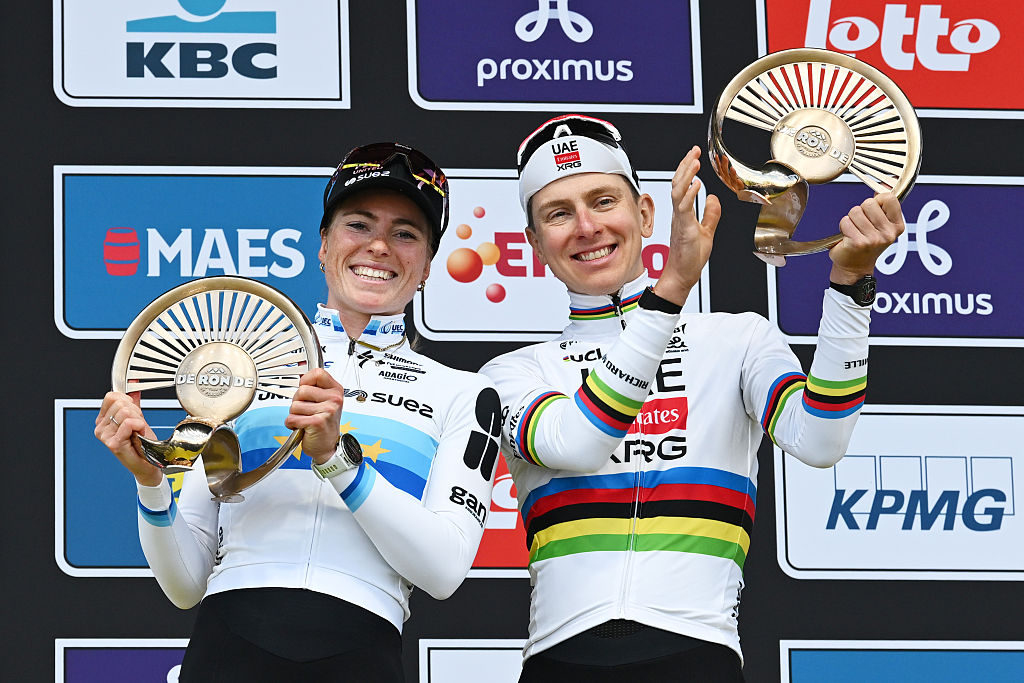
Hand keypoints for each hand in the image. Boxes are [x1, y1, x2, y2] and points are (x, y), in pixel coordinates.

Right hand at [95, 391, 162, 486]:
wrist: (148, 462)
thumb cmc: (142, 442)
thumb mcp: (136, 417)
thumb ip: (132, 400)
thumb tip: (133, 384)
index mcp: (102, 419)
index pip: (112, 396)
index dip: (128, 402)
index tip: (133, 414)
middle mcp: (100, 427)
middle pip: (121, 403)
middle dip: (135, 412)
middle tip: (137, 426)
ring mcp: (104, 436)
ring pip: (126, 412)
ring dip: (139, 421)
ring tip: (137, 432)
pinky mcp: (113, 443)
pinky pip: (129, 423)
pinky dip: (139, 427)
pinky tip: (138, 436)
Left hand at [284, 368, 344, 464]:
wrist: (328, 446)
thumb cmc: (324, 423)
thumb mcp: (324, 400)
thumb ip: (313, 384)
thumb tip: (300, 363)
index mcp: (336, 390)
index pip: (317, 373)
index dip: (306, 381)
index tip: (306, 391)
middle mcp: (334, 399)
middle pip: (302, 390)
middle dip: (298, 401)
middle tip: (306, 410)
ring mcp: (327, 411)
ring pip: (295, 405)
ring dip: (295, 415)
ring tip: (305, 419)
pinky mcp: (318, 422)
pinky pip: (292, 418)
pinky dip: (292, 424)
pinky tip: (302, 427)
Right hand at [653, 146, 722, 304]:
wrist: (682, 276)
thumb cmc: (690, 259)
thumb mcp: (706, 232)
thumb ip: (710, 214)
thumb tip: (714, 198)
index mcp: (683, 213)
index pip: (682, 186)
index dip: (687, 169)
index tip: (693, 155)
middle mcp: (678, 214)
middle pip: (677, 183)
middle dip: (685, 165)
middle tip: (693, 150)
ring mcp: (680, 220)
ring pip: (678, 191)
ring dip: (686, 175)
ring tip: (694, 161)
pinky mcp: (683, 229)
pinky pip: (683, 207)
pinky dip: (689, 194)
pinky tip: (697, 184)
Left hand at [829, 192, 904, 283]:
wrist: (855, 267)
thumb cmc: (867, 243)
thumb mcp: (881, 224)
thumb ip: (883, 205)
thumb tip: (885, 183)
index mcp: (897, 226)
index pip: (888, 198)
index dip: (877, 201)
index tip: (874, 212)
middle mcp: (888, 233)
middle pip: (869, 203)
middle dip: (861, 211)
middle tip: (862, 225)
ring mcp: (874, 239)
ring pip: (855, 211)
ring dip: (851, 219)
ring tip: (855, 231)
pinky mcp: (858, 242)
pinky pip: (845, 221)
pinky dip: (843, 227)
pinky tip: (848, 237)